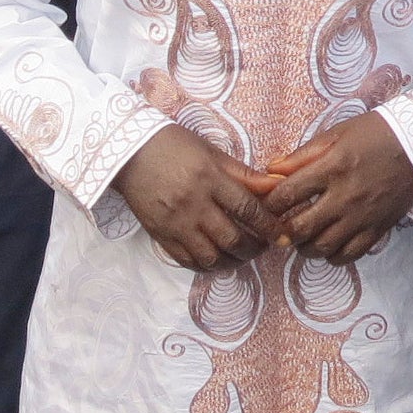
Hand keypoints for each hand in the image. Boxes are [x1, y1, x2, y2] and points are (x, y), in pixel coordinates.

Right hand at [112, 124, 278, 270]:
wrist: (129, 153)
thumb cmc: (175, 146)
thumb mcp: (213, 153)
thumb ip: (245, 174)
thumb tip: (277, 185)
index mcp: (210, 179)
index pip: (248, 209)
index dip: (269, 226)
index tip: (282, 236)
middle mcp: (193, 204)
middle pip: (232, 239)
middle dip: (255, 249)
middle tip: (265, 246)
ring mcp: (175, 224)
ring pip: (211, 257)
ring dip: (234, 262)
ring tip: (243, 255)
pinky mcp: (161, 236)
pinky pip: (188, 262)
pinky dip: (208, 266)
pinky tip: (218, 260)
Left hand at [263, 111, 412, 263]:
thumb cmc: (374, 133)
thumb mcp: (336, 134)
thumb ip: (302, 155)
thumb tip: (272, 171)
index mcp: (331, 169)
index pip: (287, 195)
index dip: (270, 204)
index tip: (268, 204)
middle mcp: (344, 197)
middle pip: (301, 228)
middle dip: (283, 231)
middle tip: (281, 227)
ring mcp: (362, 217)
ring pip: (323, 247)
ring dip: (305, 247)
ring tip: (303, 238)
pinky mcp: (378, 229)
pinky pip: (349, 255)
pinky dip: (333, 256)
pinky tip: (329, 245)